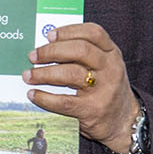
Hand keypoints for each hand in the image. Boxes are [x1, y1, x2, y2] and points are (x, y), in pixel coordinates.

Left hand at [25, 23, 137, 150]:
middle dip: (51, 51)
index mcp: (112, 53)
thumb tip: (43, 49)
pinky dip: (45, 98)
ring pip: (71, 74)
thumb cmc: (105, 88)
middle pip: (80, 50)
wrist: (124, 122)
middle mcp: (111, 68)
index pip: (93, 33)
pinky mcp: (94, 110)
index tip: (49, 35)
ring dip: (44, 73)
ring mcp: (105, 90)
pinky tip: (33, 95)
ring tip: (28, 75)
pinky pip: (64, 101)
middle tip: (32, 56)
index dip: (69, 31)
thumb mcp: (102, 67)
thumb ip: (82, 55)